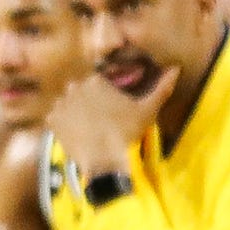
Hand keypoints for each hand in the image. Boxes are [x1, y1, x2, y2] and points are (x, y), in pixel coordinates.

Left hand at [44, 67, 177, 178]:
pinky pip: (56, 119)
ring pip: (67, 104)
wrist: (106, 160)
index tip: (111, 110)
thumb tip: (176, 68)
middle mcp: (74, 87)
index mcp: (96, 81)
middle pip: (80, 92)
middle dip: (87, 102)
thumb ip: (162, 87)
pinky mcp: (52, 122)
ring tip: (87, 129)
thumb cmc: (128, 132)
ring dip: (74, 112)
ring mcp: (61, 104)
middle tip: (99, 121)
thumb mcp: (148, 109)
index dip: (104, 96)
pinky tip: (75, 134)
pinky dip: (63, 125)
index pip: (98, 83)